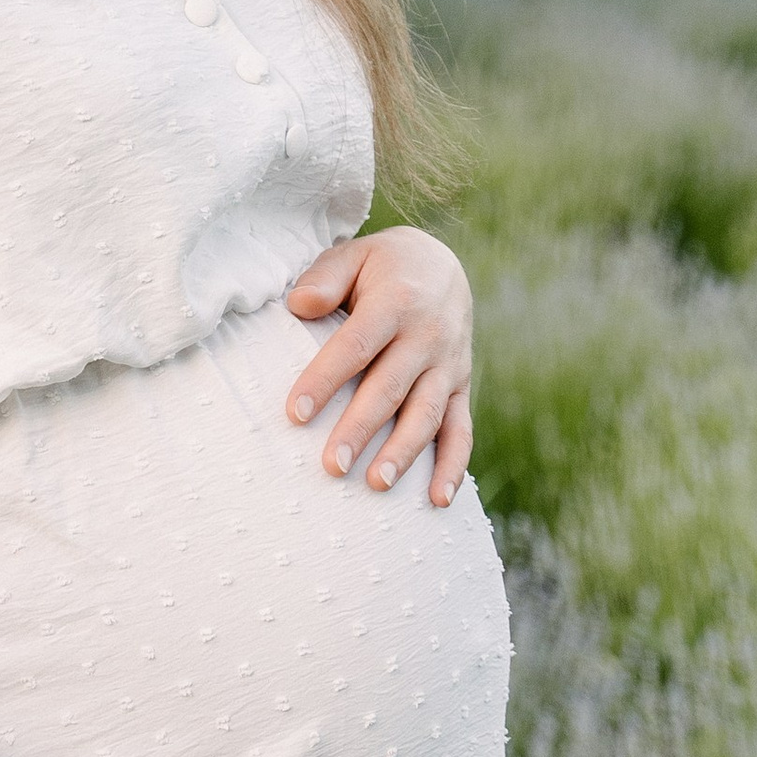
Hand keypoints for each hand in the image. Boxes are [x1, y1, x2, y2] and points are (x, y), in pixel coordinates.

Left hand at [284, 226, 474, 503]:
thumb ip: (325, 277)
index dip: (325, 379)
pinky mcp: (461, 387)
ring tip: (376, 485)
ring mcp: (449, 365)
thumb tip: (298, 304)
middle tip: (331, 466)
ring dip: (403, 452)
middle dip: (361, 429)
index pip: (356, 346)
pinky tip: (436, 501)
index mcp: (396, 301)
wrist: (442, 265)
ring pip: (426, 414)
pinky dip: (453, 466)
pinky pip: (461, 430)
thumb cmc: (382, 266)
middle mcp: (428, 336)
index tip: (294, 413)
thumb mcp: (354, 255)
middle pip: (390, 388)